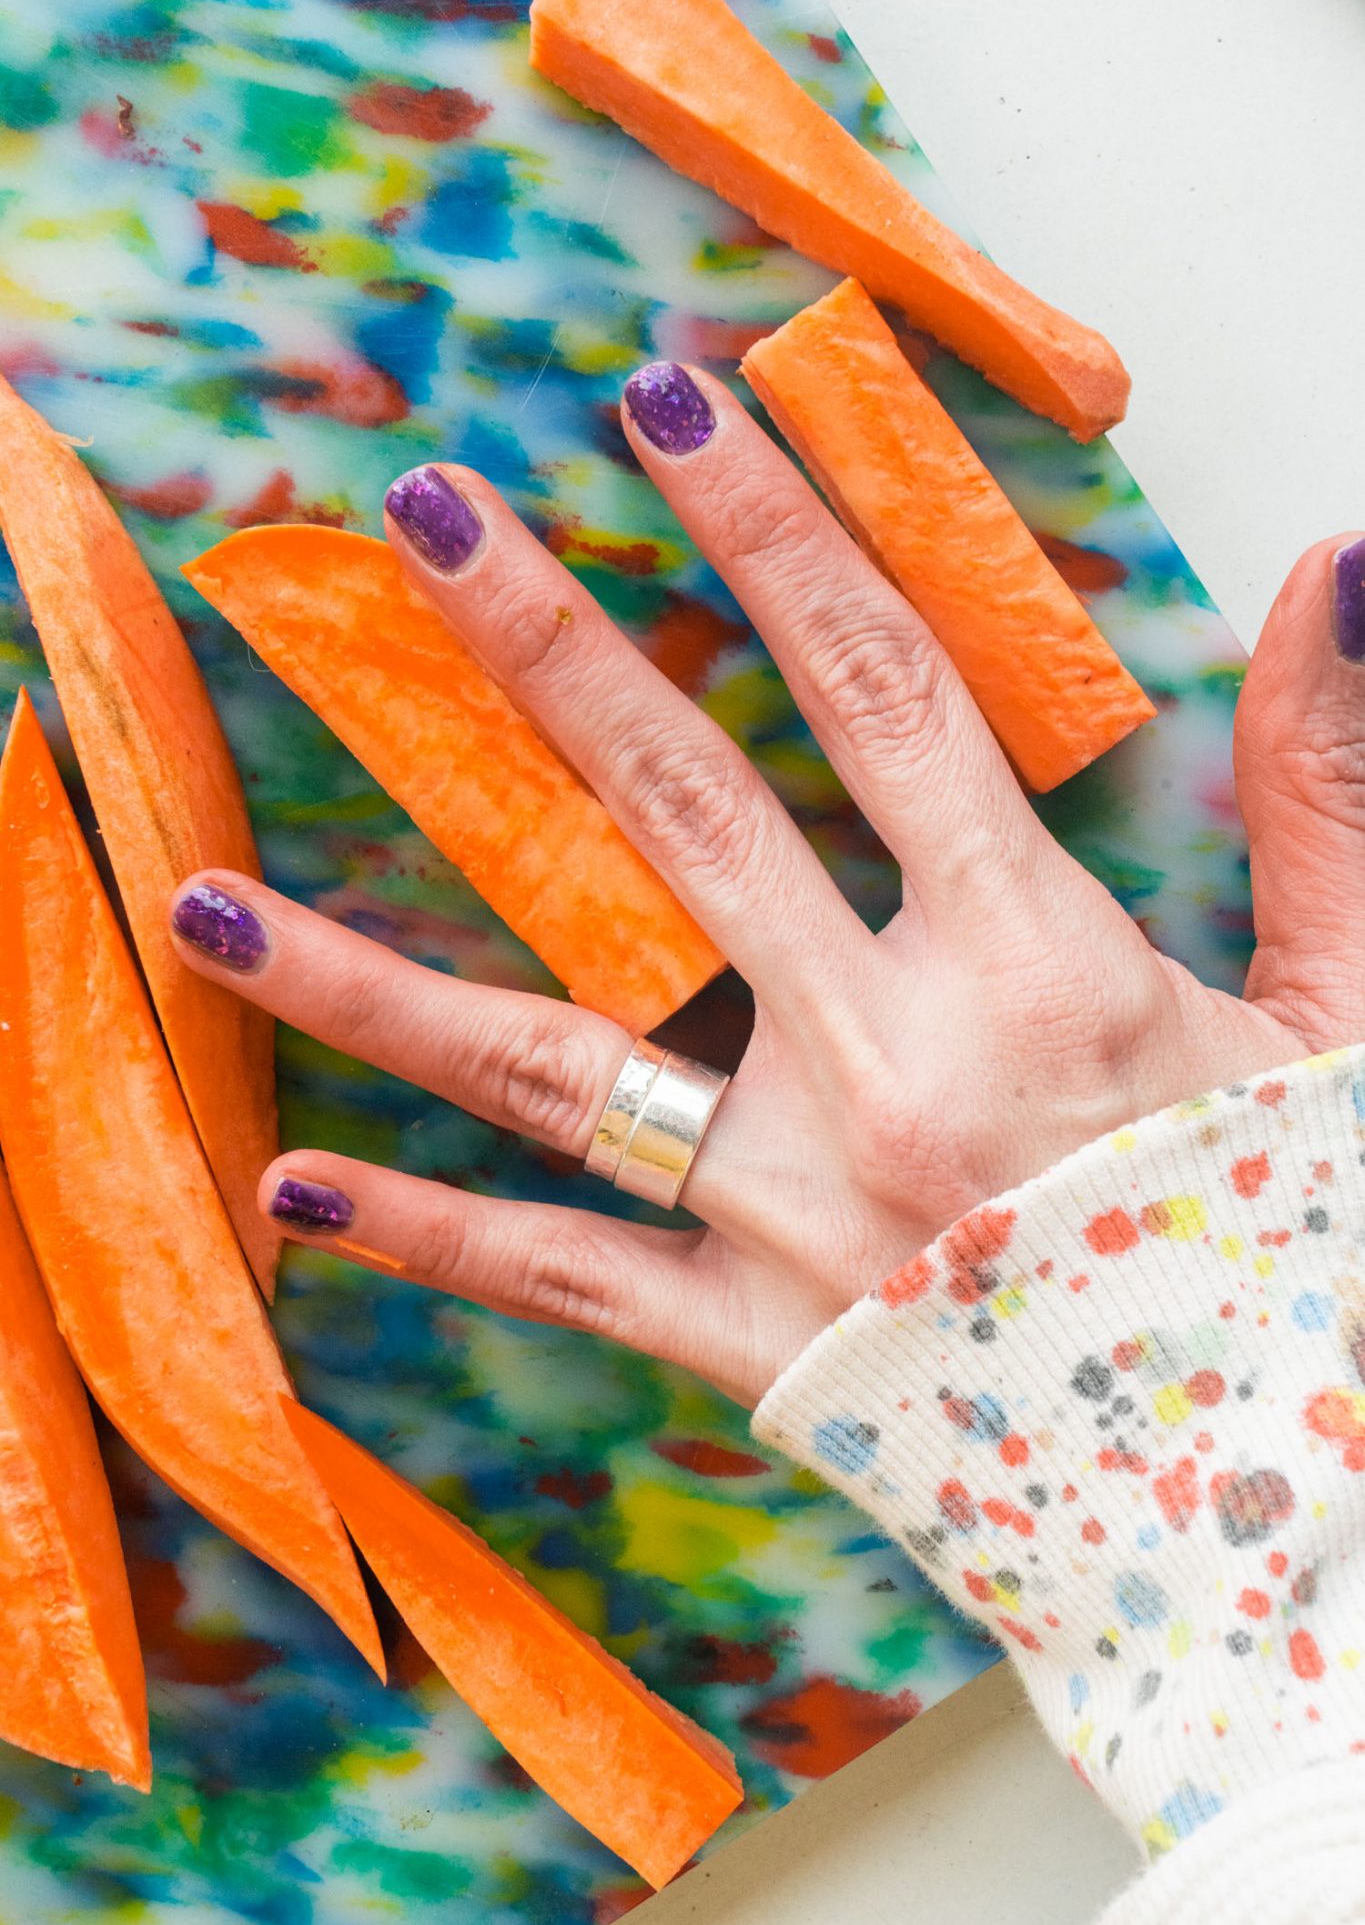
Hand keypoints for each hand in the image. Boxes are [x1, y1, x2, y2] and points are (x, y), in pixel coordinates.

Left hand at [171, 364, 1364, 1406]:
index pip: (882, 691)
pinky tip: (291, 1194)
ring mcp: (791, 1215)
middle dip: (546, 648)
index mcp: (1037, 969)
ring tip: (197, 902)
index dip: (776, 531)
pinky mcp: (748, 1343)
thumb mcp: (1340, 1012)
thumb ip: (1329, 792)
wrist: (1280, 1517)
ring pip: (546, 1066)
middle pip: (683, 816)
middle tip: (421, 514)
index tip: (667, 407)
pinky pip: (564, 1280)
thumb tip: (1331, 573)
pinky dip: (427, 1239)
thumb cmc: (1295, 1251)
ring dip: (365, 977)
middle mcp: (884, 1071)